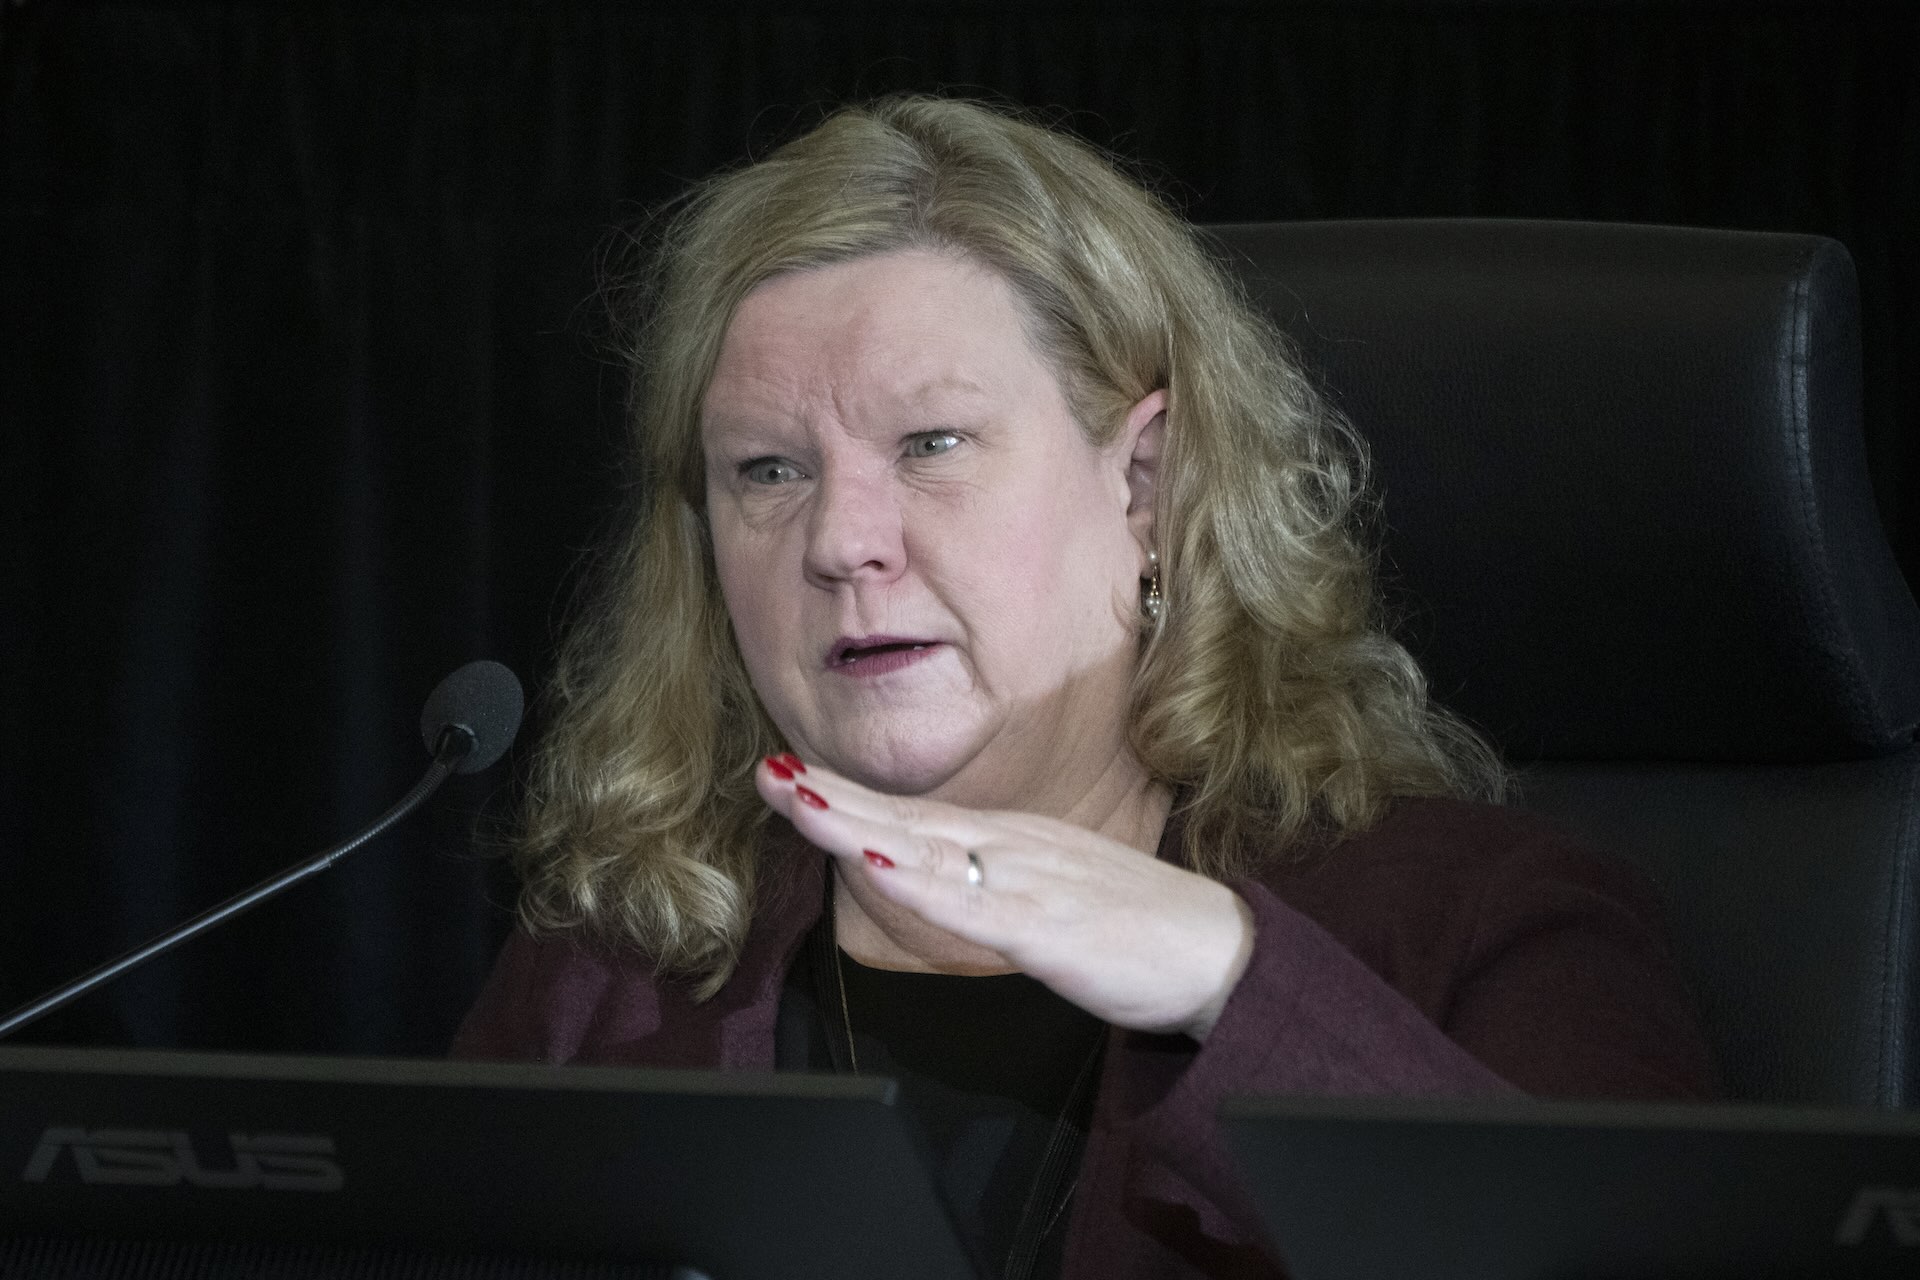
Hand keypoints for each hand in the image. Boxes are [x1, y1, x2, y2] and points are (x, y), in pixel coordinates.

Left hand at [757, 755, 1255, 1039]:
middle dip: (828, 796)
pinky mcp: (1047, 926)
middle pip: (903, 817)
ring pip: (925, 848)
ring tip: (795, 798)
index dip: (845, 795)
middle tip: (764, 769)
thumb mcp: (1048, 892)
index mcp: (1010, 840)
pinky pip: (972, 904)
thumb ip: (993, 881)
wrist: (1216, 953)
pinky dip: (919, 883)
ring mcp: (1028, 881)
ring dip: (854, 822)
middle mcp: (1012, 846)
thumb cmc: (1135, 927)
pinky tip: (876, 865)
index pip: (911, 813)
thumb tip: (934, 875)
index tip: (786, 776)